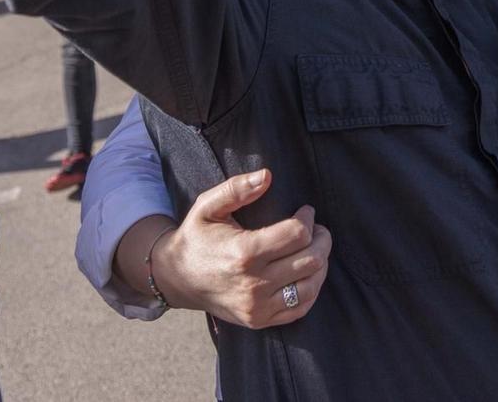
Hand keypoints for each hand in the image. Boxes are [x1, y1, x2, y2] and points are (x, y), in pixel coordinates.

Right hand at [150, 169, 331, 328]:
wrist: (176, 279)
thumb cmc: (195, 238)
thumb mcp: (207, 206)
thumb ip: (237, 188)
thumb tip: (267, 175)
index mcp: (244, 252)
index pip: (297, 234)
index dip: (308, 218)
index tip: (306, 210)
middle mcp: (253, 283)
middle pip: (310, 260)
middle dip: (321, 239)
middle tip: (318, 229)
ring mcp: (257, 306)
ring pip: (311, 286)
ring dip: (321, 264)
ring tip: (315, 248)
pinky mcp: (259, 320)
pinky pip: (300, 309)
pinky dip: (311, 289)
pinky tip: (307, 273)